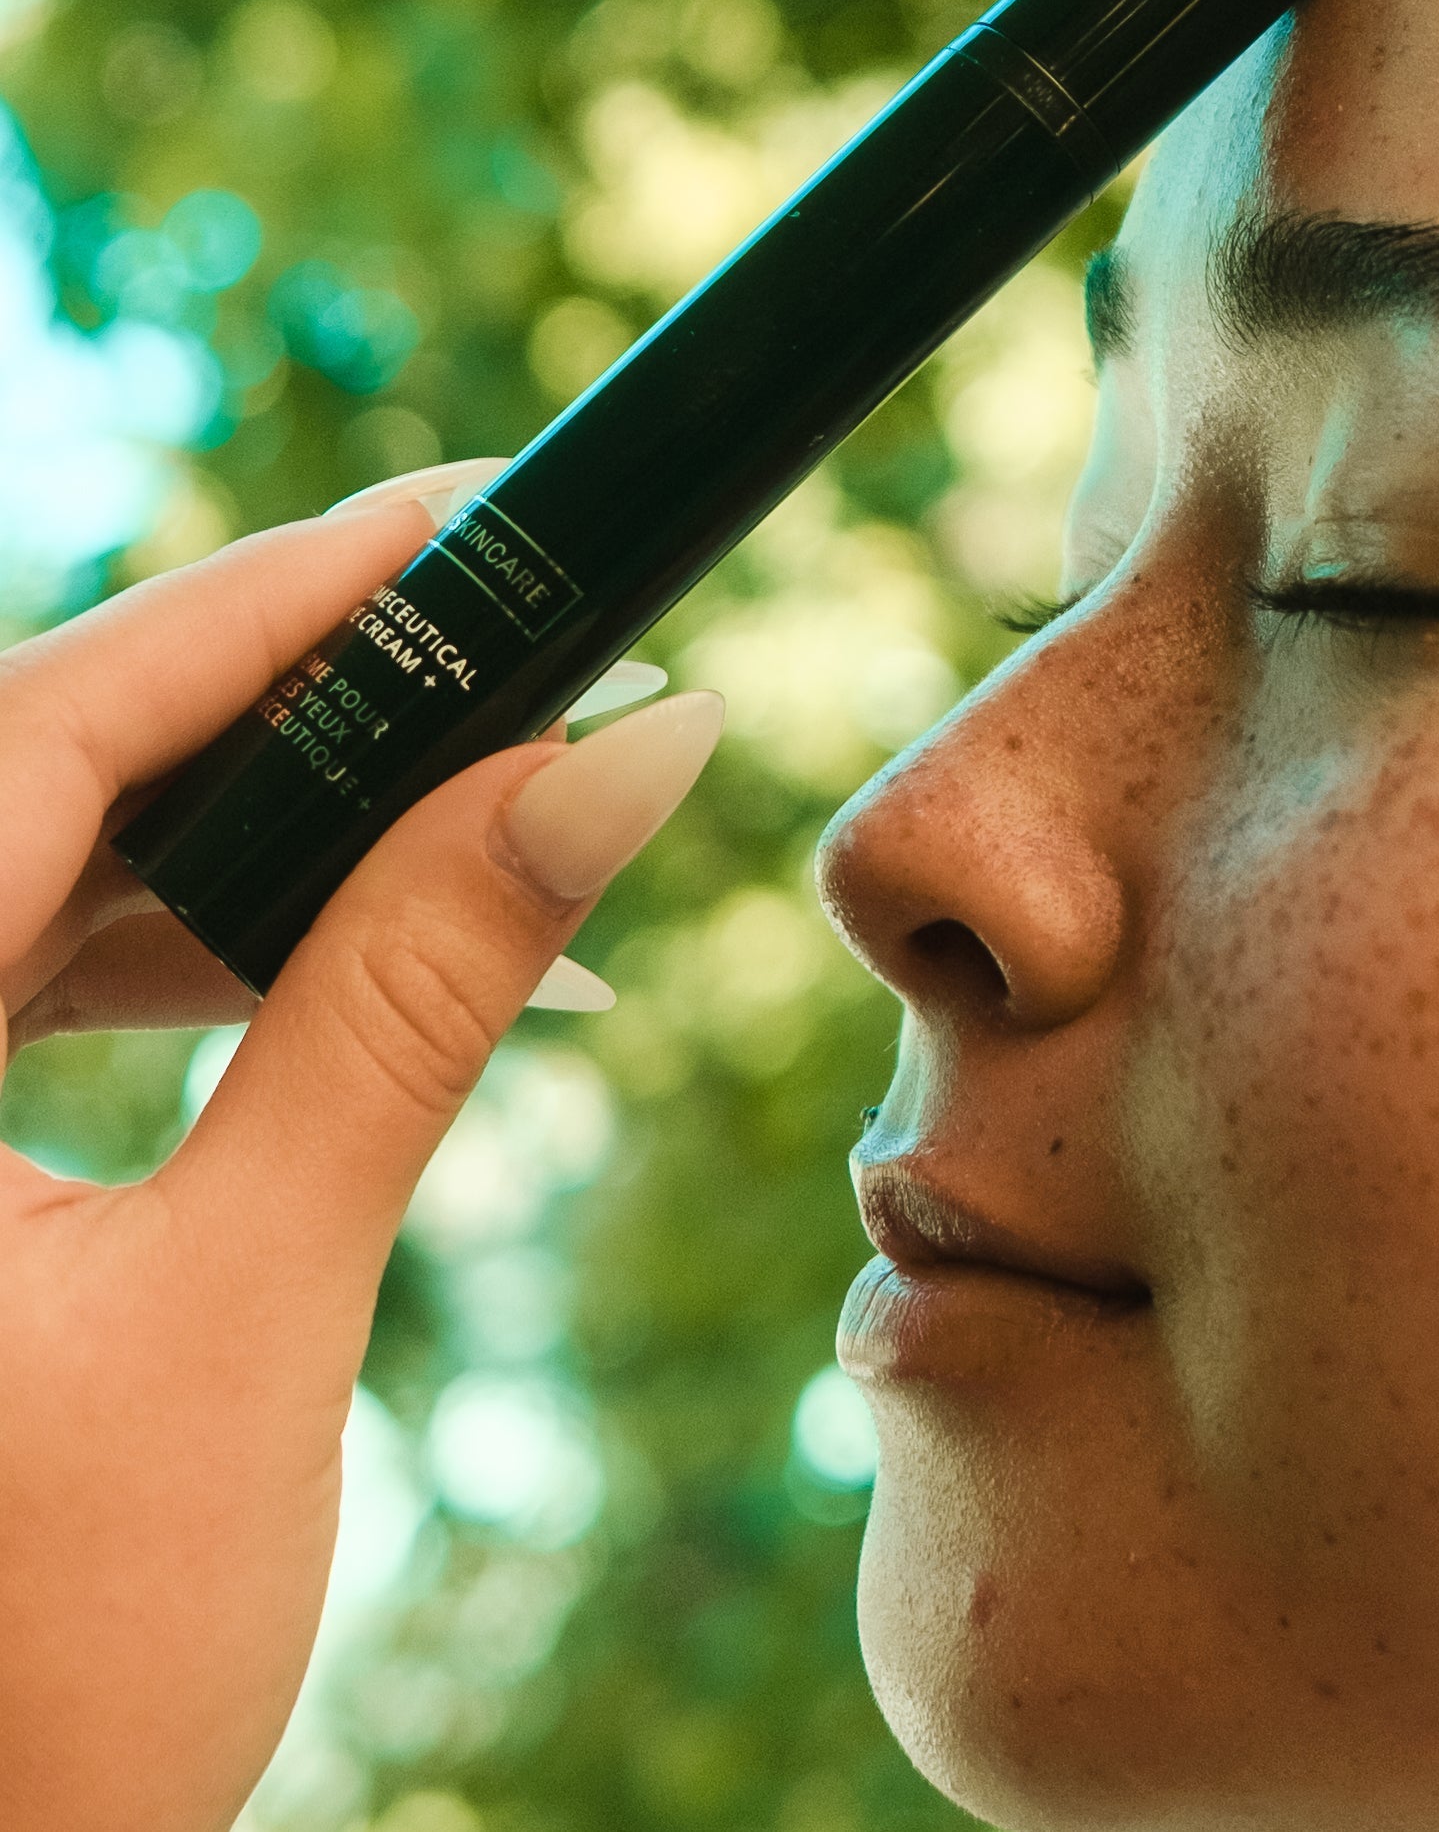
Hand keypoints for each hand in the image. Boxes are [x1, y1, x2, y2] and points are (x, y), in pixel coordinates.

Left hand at [0, 464, 721, 1830]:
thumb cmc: (34, 1694)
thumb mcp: (251, 1314)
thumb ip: (414, 1009)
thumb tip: (609, 766)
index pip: (39, 738)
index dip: (264, 604)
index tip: (453, 514)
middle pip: (30, 780)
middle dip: (270, 701)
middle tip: (487, 636)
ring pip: (22, 869)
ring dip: (239, 831)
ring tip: (452, 797)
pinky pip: (13, 978)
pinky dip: (172, 946)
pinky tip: (316, 948)